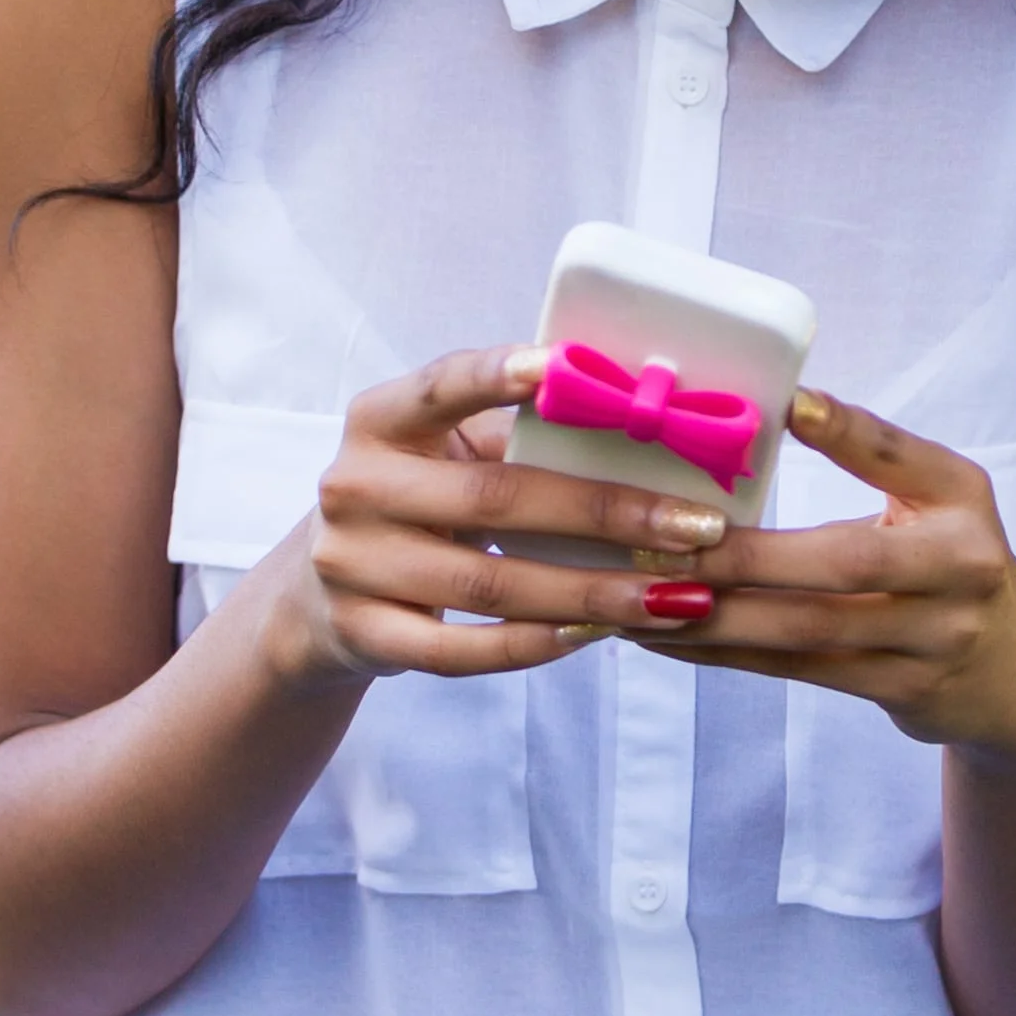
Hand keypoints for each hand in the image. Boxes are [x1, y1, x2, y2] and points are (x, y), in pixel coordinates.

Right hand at [253, 347, 734, 684]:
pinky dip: (536, 644)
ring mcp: (353, 564)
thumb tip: (645, 414)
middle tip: (697, 526)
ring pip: (489, 584)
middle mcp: (355, 485)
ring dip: (592, 592)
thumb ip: (515, 431)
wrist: (318, 594)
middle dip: (608, 513)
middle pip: (495, 499)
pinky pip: (463, 651)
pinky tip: (598, 635)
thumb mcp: (441, 453)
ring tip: (675, 596)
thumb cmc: (417, 502)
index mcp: (379, 420)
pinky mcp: (363, 633)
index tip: (558, 364)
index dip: (496, 374)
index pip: (440, 386)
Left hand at [639, 387, 1015, 762]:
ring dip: (716, 615)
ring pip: (809, 628)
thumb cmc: (948, 567)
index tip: (789, 407)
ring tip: (640, 597)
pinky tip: (670, 636)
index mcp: (962, 497)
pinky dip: (728, 654)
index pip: (901, 457)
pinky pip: (800, 671)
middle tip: (656, 542)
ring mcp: (937, 636)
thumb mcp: (938, 503)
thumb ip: (872, 460)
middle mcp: (962, 565)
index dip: (848, 432)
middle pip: (842, 561)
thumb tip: (776, 407)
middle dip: (742, 557)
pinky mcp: (906, 689)